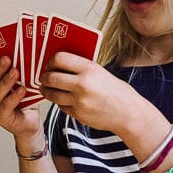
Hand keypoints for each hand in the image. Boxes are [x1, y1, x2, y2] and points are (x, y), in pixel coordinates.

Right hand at [0, 51, 41, 138]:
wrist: (29, 121)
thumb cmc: (22, 100)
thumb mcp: (16, 82)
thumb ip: (12, 71)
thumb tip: (16, 54)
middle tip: (6, 60)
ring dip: (5, 82)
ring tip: (15, 72)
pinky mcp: (1, 119)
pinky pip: (6, 106)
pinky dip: (13, 97)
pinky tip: (21, 90)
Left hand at [38, 52, 154, 135]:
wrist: (128, 113)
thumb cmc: (116, 92)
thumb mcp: (100, 72)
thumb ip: (81, 68)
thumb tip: (59, 64)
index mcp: (89, 68)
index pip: (58, 59)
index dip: (50, 62)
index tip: (50, 65)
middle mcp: (82, 84)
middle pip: (50, 77)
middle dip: (44, 78)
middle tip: (45, 78)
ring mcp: (79, 100)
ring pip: (51, 94)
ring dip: (47, 91)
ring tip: (48, 89)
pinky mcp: (77, 113)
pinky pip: (60, 105)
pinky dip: (59, 102)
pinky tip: (65, 99)